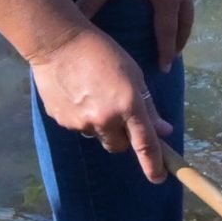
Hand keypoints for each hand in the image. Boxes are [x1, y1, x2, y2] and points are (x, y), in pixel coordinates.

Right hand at [31, 26, 173, 182]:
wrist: (58, 43)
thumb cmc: (102, 53)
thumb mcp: (134, 75)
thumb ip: (148, 106)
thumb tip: (163, 131)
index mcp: (128, 105)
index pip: (145, 144)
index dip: (154, 164)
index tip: (159, 177)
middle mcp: (105, 118)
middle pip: (118, 145)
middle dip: (122, 137)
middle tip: (118, 114)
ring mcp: (81, 121)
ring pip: (98, 136)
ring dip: (101, 125)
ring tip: (93, 96)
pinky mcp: (62, 120)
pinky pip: (79, 127)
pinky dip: (82, 117)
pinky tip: (77, 95)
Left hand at [75, 0, 194, 71]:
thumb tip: (76, 16)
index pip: (167, 33)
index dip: (164, 52)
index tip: (165, 69)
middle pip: (185, 23)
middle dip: (180, 40)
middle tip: (174, 53)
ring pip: (190, 6)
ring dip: (184, 20)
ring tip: (178, 28)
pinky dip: (182, 0)